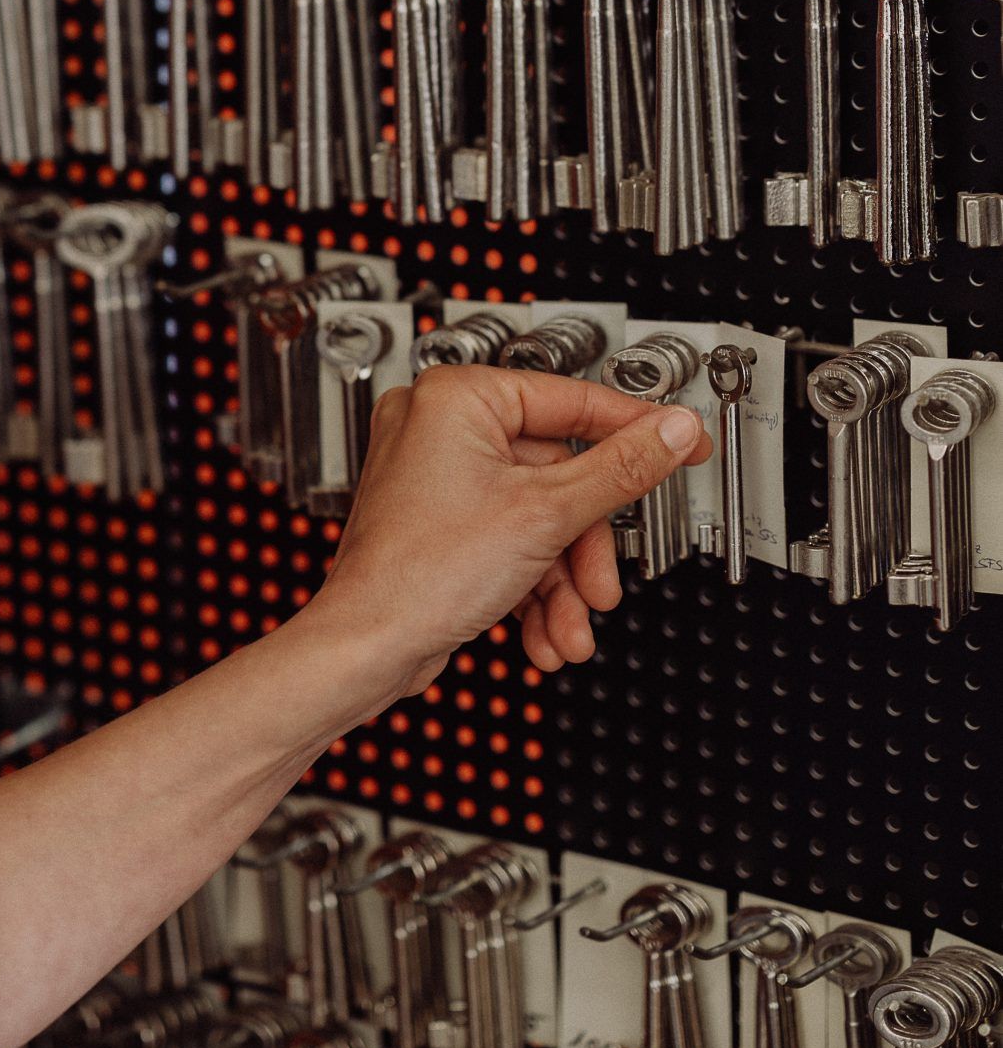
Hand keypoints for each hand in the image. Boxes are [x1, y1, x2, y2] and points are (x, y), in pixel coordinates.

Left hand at [306, 365, 711, 713]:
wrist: (366, 649)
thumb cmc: (417, 574)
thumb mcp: (546, 515)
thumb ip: (621, 469)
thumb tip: (673, 431)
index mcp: (458, 398)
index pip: (572, 400)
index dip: (635, 430)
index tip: (681, 444)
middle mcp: (440, 428)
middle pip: (560, 475)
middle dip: (585, 546)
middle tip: (603, 583)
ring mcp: (438, 478)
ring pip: (540, 519)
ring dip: (564, 580)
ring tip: (571, 625)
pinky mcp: (442, 523)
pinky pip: (511, 542)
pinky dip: (534, 589)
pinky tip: (544, 632)